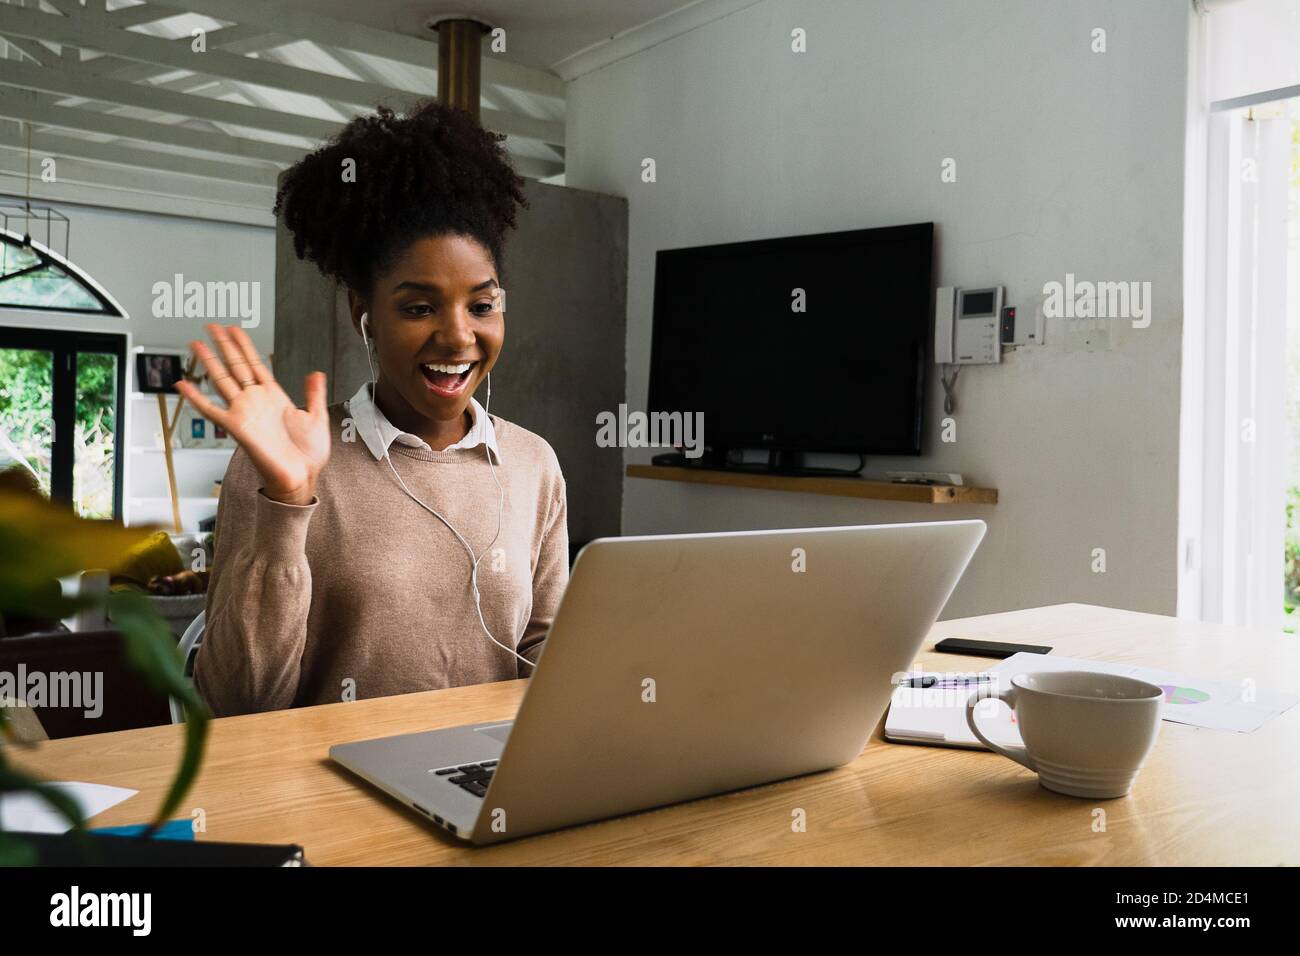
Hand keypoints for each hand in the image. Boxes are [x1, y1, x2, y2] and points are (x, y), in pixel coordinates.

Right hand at [176, 324, 329, 505]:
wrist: (301, 476)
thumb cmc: (308, 454)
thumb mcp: (317, 417)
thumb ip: (314, 394)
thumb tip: (317, 373)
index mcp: (275, 397)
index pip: (255, 364)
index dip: (245, 346)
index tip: (235, 330)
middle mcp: (256, 401)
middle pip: (235, 366)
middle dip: (223, 345)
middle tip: (211, 326)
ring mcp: (245, 412)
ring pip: (222, 380)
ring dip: (208, 361)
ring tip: (196, 343)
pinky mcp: (236, 426)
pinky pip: (211, 409)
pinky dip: (196, 397)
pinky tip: (184, 384)